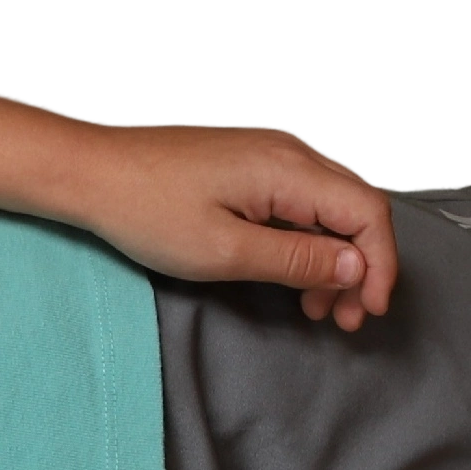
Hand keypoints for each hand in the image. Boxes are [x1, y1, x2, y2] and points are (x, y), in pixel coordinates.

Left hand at [68, 123, 397, 331]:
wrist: (90, 172)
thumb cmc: (143, 207)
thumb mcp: (224, 251)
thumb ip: (296, 259)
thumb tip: (356, 267)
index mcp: (288, 168)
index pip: (367, 213)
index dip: (380, 265)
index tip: (369, 309)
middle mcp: (289, 152)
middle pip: (356, 209)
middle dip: (361, 267)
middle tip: (346, 318)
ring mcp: (269, 154)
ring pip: (330, 207)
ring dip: (334, 258)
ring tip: (316, 307)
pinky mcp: (250, 164)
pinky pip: (300, 201)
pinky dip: (308, 241)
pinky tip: (293, 275)